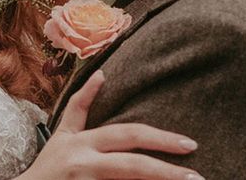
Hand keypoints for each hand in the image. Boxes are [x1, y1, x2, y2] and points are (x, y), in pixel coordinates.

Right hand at [18, 70, 202, 179]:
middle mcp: (85, 163)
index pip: (127, 135)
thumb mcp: (63, 133)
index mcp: (84, 143)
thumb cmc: (49, 166)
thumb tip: (102, 74)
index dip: (158, 138)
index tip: (189, 144)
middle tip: (196, 177)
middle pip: (132, 166)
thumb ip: (81, 105)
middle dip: (166, 170)